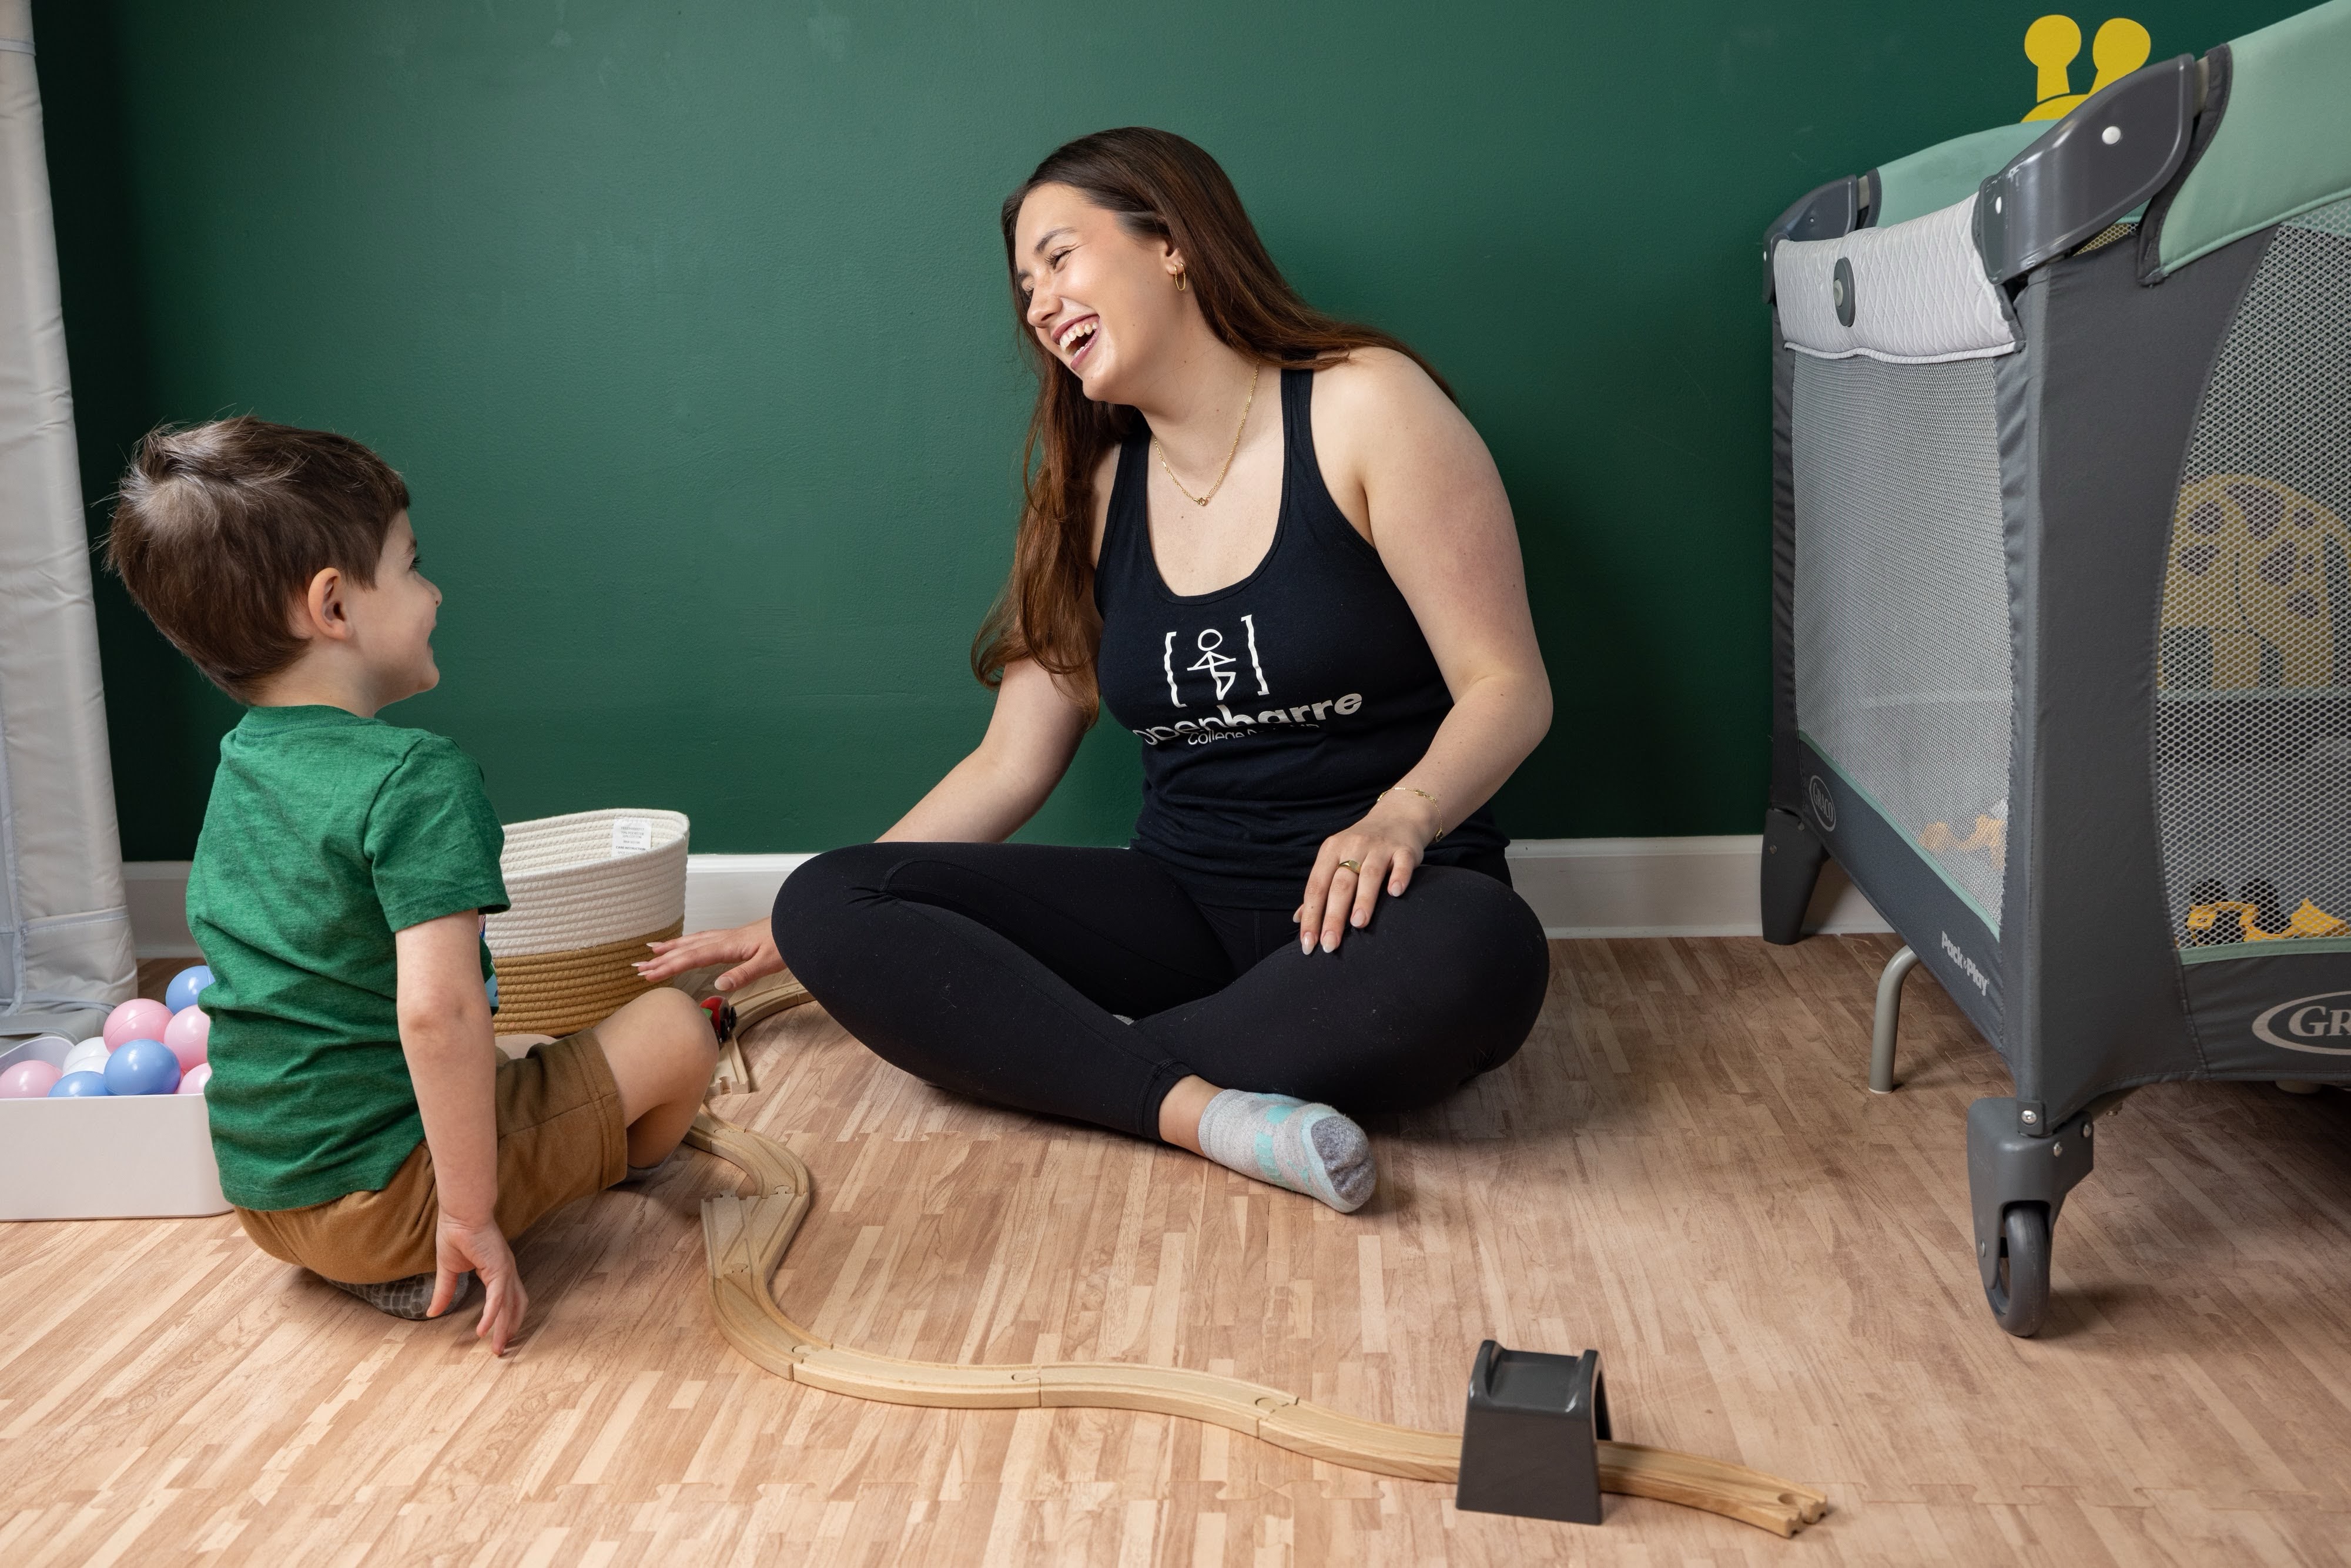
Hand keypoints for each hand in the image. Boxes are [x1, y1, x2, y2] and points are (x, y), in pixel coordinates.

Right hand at [432, 1211, 526, 1354]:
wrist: (460, 1213)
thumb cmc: (456, 1234)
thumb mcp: (448, 1269)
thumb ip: (444, 1291)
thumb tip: (432, 1313)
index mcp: (498, 1270)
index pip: (508, 1299)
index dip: (505, 1318)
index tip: (499, 1337)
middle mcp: (506, 1271)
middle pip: (514, 1307)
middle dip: (509, 1329)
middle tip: (502, 1350)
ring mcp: (505, 1270)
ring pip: (508, 1306)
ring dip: (503, 1329)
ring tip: (497, 1349)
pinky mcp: (499, 1268)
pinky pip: (497, 1297)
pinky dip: (491, 1315)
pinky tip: (483, 1331)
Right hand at [635, 918, 782, 991]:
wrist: (801, 923)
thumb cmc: (788, 942)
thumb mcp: (768, 963)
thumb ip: (743, 974)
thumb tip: (718, 985)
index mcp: (729, 946)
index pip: (693, 957)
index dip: (669, 966)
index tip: (649, 974)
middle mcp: (725, 939)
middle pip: (687, 948)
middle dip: (662, 958)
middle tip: (638, 966)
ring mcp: (729, 936)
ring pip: (693, 941)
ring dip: (672, 947)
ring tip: (652, 950)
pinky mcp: (735, 937)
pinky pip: (703, 938)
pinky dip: (689, 941)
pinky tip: (685, 944)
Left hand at [1296, 794, 1442, 953]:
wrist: (1398, 816)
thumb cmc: (1361, 847)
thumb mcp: (1336, 860)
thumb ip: (1320, 889)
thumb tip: (1298, 920)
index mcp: (1331, 851)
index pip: (1316, 887)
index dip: (1311, 916)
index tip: (1308, 944)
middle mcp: (1353, 847)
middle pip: (1340, 884)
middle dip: (1333, 916)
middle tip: (1330, 944)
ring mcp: (1380, 847)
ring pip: (1369, 875)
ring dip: (1363, 899)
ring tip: (1358, 924)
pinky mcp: (1405, 849)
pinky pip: (1401, 864)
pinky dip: (1398, 877)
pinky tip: (1395, 893)